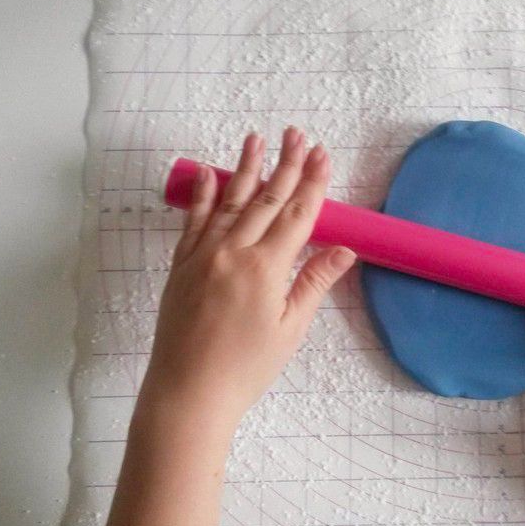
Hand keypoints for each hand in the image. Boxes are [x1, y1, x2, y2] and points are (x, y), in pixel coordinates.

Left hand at [146, 127, 356, 425]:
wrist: (188, 391)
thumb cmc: (246, 368)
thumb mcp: (290, 329)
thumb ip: (313, 283)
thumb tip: (343, 250)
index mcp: (266, 268)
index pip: (298, 215)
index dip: (313, 182)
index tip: (322, 154)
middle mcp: (233, 251)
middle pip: (266, 199)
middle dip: (285, 164)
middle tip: (297, 134)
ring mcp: (203, 255)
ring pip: (229, 201)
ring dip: (246, 169)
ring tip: (256, 139)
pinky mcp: (182, 265)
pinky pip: (193, 221)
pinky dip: (201, 195)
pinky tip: (207, 173)